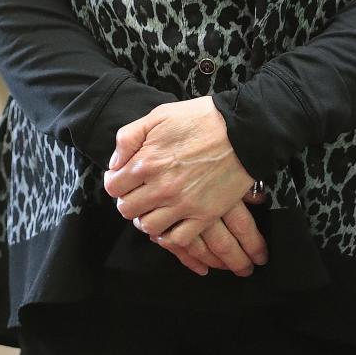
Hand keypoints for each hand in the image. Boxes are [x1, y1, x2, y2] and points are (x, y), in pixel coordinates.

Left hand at [103, 97, 266, 273]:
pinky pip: (178, 239)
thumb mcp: (158, 116)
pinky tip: (169, 222)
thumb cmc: (200, 119)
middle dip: (128, 200)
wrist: (242, 131)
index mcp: (147, 162)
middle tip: (138, 192)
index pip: (113, 187)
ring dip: (146, 218)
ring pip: (149, 227)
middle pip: (127, 209)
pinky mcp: (204, 215)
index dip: (115, 181)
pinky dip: (169, 235)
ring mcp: (183, 204)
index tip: (122, 178)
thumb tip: (115, 163)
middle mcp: (162, 187)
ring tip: (153, 207)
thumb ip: (128, 138)